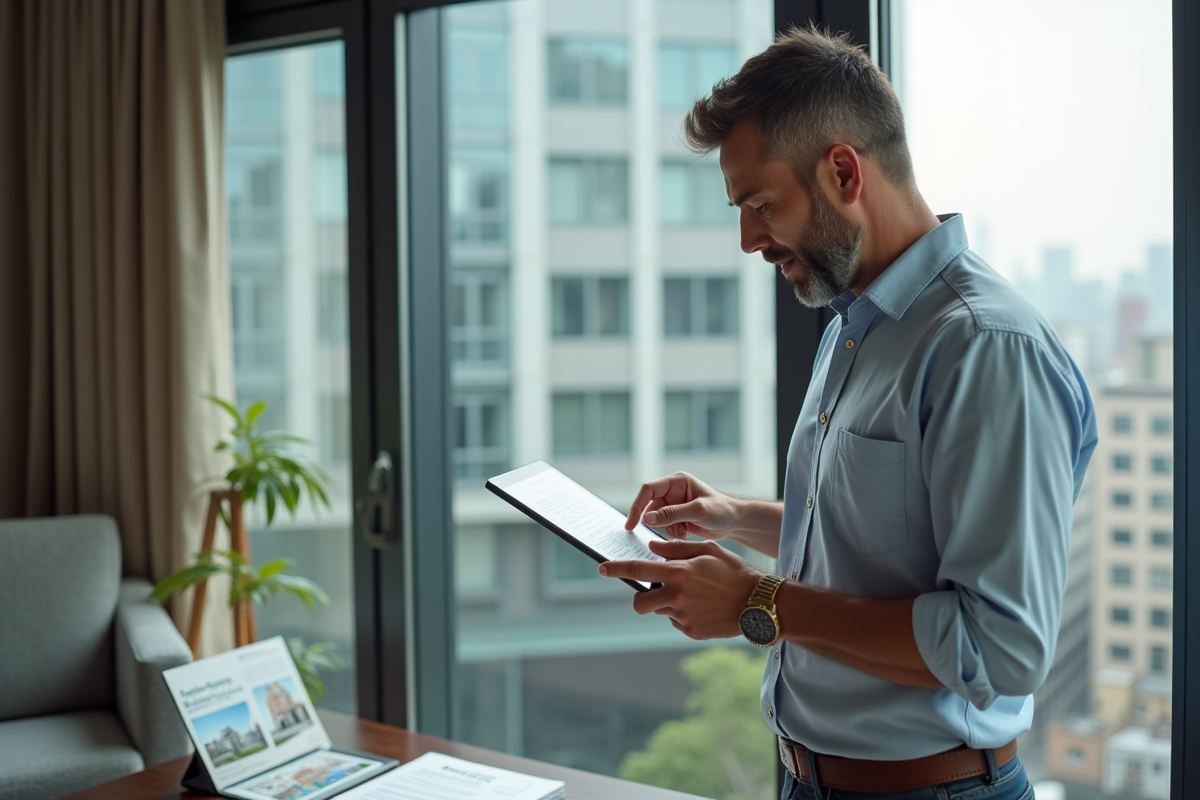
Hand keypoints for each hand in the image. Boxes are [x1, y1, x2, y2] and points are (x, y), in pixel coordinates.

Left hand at [599, 539, 761, 639]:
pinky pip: (676, 622)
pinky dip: (684, 615)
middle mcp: (677, 596)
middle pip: (639, 602)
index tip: (601, 568)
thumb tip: (651, 548)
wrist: (759, 604)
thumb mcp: (708, 551)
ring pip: (659, 611)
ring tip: (694, 596)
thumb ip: (677, 549)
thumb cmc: (734, 572)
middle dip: (641, 598)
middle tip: (655, 591)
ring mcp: (683, 617)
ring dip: (667, 604)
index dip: (616, 569)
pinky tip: (703, 608)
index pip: (638, 569)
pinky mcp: (690, 632)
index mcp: (679, 572)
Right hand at [624, 472, 740, 540]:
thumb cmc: (722, 510)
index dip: (637, 505)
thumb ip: (672, 513)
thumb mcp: (698, 511)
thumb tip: (647, 518)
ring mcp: (674, 505)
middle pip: (650, 505)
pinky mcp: (677, 517)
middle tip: (656, 532)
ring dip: (666, 528)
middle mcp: (673, 492)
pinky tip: (686, 532)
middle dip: (654, 521)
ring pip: (656, 518)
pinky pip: (664, 526)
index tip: (631, 523)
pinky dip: (672, 532)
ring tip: (683, 530)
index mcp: (677, 482)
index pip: (648, 490)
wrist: (735, 522)